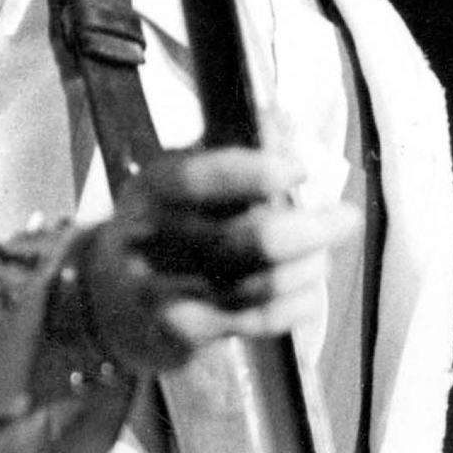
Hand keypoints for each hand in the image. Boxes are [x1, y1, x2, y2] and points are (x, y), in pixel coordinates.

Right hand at [79, 145, 359, 371]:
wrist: (105, 298)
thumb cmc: (164, 225)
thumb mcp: (180, 177)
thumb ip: (232, 147)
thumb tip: (285, 120)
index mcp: (152, 188)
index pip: (201, 177)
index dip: (257, 171)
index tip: (301, 167)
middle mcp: (153, 240)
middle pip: (243, 240)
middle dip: (308, 229)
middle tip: (347, 218)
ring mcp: (164, 292)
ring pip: (254, 286)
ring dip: (306, 269)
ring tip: (325, 256)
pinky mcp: (182, 332)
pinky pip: (253, 321)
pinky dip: (293, 304)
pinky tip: (309, 290)